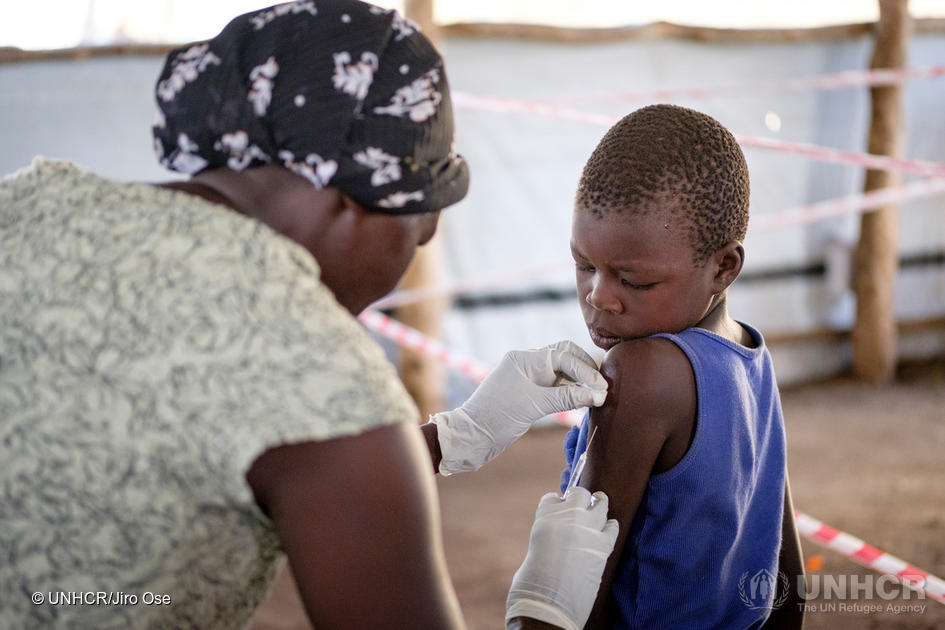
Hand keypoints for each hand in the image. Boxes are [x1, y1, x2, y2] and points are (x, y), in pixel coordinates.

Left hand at [432, 340, 606, 474]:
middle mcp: (527, 363)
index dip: (585, 370)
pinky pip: (555, 385)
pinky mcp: (529, 393)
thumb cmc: (496, 418)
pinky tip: (582, 401)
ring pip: (561, 371)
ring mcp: (528, 377)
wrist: (471, 437)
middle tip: (602, 388)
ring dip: (579, 381)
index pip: (563, 355)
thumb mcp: (534, 406)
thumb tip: (597, 394)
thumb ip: (566, 398)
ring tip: (596, 396)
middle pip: (564, 356)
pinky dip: (569, 391)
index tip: (601, 388)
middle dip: (585, 370)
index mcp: (524, 359)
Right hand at [506, 488, 618, 629]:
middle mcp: (567, 517)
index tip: (559, 507)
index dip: (556, 503)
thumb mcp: (534, 549)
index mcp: (544, 516)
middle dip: (579, 499)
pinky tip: (609, 527)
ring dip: (599, 505)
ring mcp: (588, 529)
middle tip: (581, 505)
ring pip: (600, 504)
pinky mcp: (603, 546)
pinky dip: (610, 526)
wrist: (548, 605)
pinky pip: (612, 527)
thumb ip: (548, 537)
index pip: (552, 498)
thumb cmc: (532, 583)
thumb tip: (558, 537)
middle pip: (579, 493)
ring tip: (599, 504)